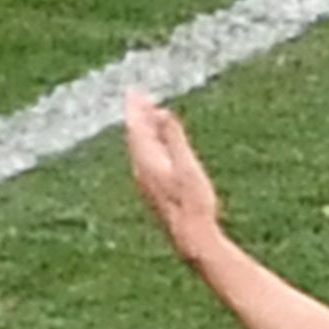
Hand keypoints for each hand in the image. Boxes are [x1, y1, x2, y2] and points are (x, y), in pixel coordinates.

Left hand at [120, 90, 227, 261]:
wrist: (191, 236)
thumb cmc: (193, 202)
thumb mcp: (187, 165)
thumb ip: (174, 138)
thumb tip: (164, 113)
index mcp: (148, 161)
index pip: (135, 128)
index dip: (135, 108)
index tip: (134, 91)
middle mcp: (142, 170)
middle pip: (135, 136)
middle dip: (138, 115)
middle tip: (141, 98)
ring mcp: (146, 181)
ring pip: (140, 148)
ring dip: (144, 129)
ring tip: (150, 115)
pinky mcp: (153, 189)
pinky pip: (146, 158)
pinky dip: (150, 143)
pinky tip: (158, 146)